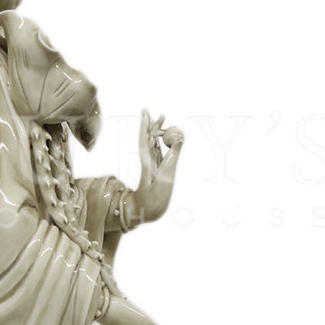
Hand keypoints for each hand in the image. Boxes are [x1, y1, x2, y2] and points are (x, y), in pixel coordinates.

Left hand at [130, 110, 182, 224]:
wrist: (145, 213)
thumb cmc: (153, 199)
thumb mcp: (166, 178)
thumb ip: (173, 158)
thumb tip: (179, 138)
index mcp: (147, 162)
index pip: (145, 139)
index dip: (145, 125)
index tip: (145, 111)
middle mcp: (148, 161)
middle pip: (149, 138)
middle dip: (153, 124)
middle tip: (160, 113)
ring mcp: (152, 166)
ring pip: (152, 144)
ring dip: (156, 131)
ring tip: (160, 120)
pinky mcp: (155, 171)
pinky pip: (157, 153)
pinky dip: (160, 143)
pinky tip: (161, 139)